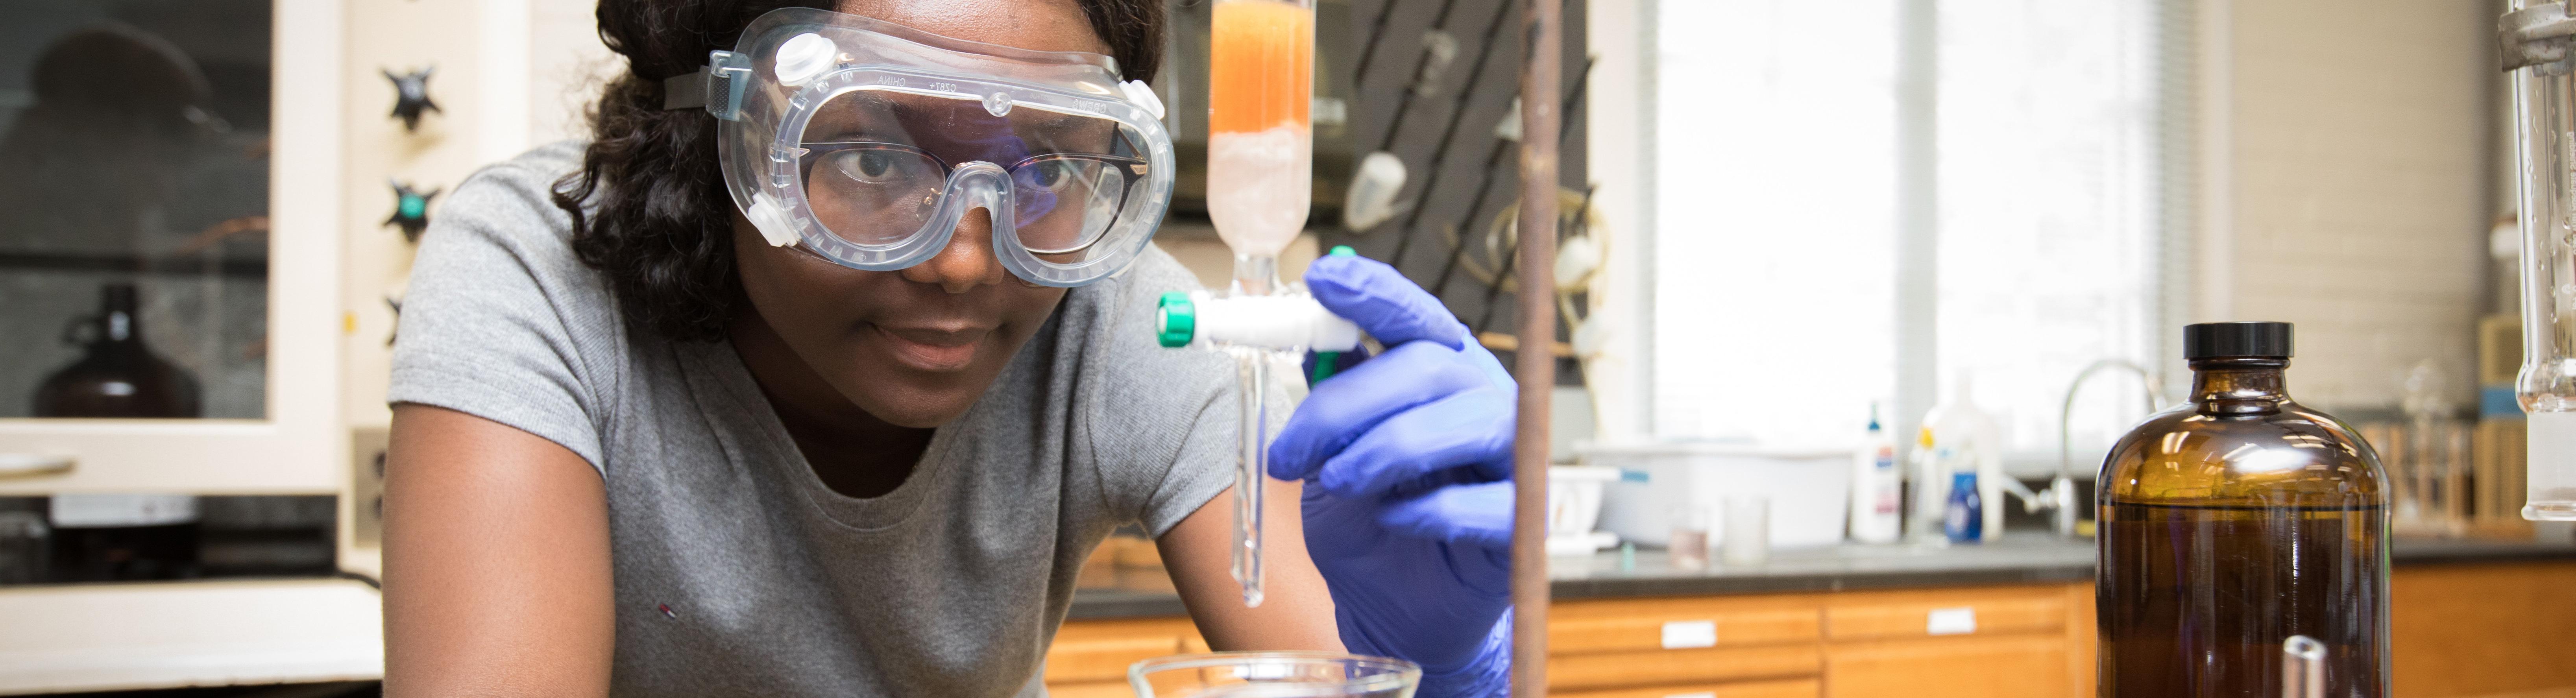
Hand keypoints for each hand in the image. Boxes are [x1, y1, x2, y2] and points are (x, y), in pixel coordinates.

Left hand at [1270, 252, 1512, 696]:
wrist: (1395, 609)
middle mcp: (1483, 399)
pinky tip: (1392, 520)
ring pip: (1468, 421)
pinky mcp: (1524, 521)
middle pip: (1427, 365)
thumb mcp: (1331, 454)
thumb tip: (1307, 338)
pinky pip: (1487, 502)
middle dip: (1345, 404)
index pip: (1412, 314)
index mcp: (1438, 371)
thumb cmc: (1369, 519)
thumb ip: (1331, 398)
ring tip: (1339, 482)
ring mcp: (1514, 458)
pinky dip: (1427, 510)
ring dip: (1386, 449)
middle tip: (1289, 453)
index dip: (1372, 291)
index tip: (1321, 278)